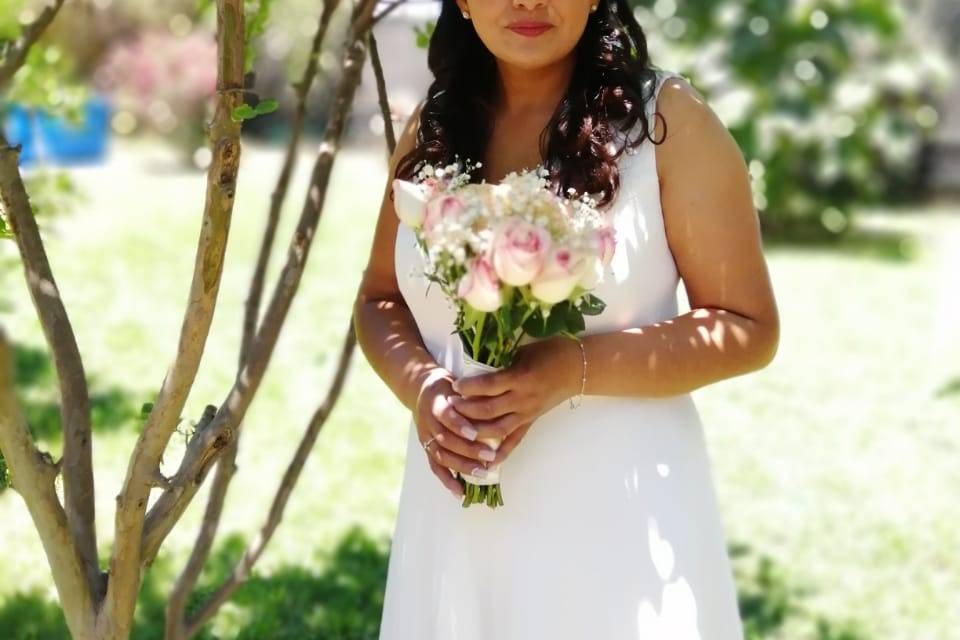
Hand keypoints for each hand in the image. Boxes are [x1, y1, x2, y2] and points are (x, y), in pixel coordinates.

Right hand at [415, 369, 499, 499]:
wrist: (422, 389)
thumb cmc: (448, 386)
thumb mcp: (457, 382)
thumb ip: (471, 393)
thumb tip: (496, 399)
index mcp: (436, 401)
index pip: (445, 415)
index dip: (458, 425)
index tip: (475, 432)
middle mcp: (428, 421)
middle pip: (445, 439)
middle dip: (468, 450)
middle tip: (489, 456)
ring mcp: (426, 436)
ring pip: (441, 455)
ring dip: (461, 466)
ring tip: (482, 473)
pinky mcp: (427, 448)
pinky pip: (435, 466)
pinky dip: (447, 481)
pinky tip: (460, 492)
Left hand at [449, 336, 579, 466]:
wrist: (577, 368)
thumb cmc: (550, 353)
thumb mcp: (523, 352)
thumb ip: (502, 363)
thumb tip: (475, 368)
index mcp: (520, 377)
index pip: (489, 385)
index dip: (469, 387)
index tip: (454, 386)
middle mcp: (522, 398)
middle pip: (488, 409)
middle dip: (466, 410)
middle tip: (449, 406)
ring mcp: (527, 413)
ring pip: (497, 428)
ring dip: (476, 432)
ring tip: (459, 430)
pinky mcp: (531, 421)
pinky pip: (515, 440)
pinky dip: (501, 453)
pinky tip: (486, 461)